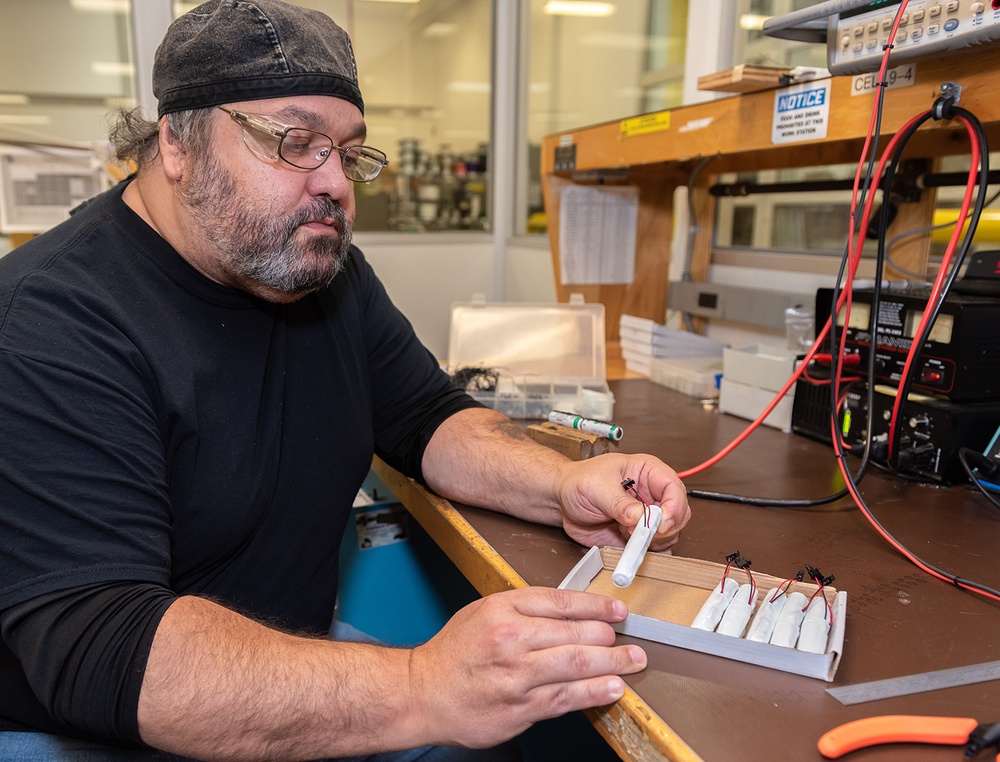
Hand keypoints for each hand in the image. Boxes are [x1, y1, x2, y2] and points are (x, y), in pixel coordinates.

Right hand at [407, 587, 644, 747]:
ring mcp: (518, 675)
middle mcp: (512, 638)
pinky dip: (596, 692)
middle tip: (630, 639)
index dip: (597, 605)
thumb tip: (570, 611)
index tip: (618, 609)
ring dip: (613, 663)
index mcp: (503, 608)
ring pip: (578, 664)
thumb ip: (524, 608)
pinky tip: (613, 688)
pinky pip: (568, 698)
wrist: (423, 693)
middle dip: (610, 636)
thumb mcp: (483, 613)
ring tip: (633, 661)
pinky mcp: (522, 707)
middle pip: (576, 632)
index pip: (562, 601)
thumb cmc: (454, 653)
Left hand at [556, 453, 690, 550]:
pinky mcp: (638, 535)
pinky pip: (654, 548)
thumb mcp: (596, 487)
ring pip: (670, 533)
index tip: (661, 522)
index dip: (674, 506)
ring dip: (653, 541)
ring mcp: (647, 516)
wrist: (562, 500)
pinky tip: (629, 547)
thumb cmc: (579, 482)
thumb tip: (640, 517)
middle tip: (641, 533)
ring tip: (626, 534)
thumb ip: (619, 503)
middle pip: (678, 514)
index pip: (674, 488)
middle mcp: (652, 494)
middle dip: (665, 528)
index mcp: (648, 472)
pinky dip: (647, 553)